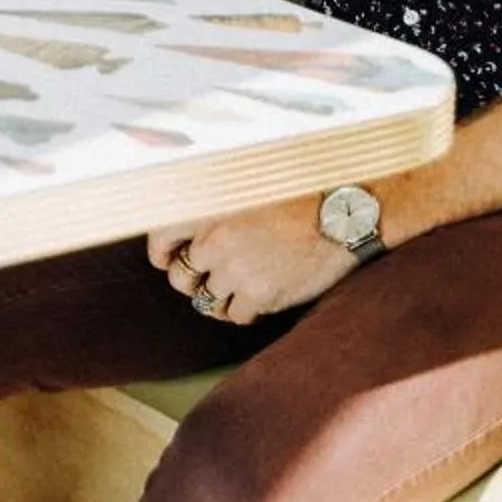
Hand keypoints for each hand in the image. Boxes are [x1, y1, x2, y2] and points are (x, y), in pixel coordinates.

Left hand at [147, 194, 357, 326]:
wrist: (342, 214)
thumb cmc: (300, 194)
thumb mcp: (248, 186)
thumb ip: (216, 205)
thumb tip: (193, 223)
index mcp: (207, 209)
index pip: (159, 238)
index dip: (161, 254)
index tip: (167, 261)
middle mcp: (215, 241)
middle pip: (181, 276)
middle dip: (191, 281)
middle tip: (208, 280)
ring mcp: (236, 270)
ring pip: (207, 301)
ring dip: (217, 299)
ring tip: (234, 292)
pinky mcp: (259, 295)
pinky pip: (236, 315)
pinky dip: (242, 310)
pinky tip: (256, 299)